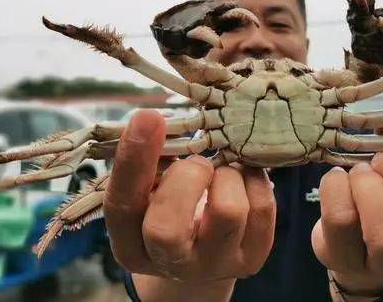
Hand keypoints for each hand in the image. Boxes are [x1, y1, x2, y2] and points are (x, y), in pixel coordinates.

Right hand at [103, 109, 275, 283]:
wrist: (204, 252)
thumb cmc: (169, 206)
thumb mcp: (150, 188)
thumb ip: (149, 161)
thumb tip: (154, 120)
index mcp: (131, 245)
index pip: (121, 205)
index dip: (133, 159)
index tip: (148, 117)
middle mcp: (169, 265)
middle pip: (166, 228)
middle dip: (187, 176)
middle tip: (197, 163)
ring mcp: (215, 265)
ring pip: (228, 211)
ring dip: (226, 174)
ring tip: (220, 171)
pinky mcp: (252, 257)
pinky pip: (261, 206)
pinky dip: (252, 178)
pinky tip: (240, 178)